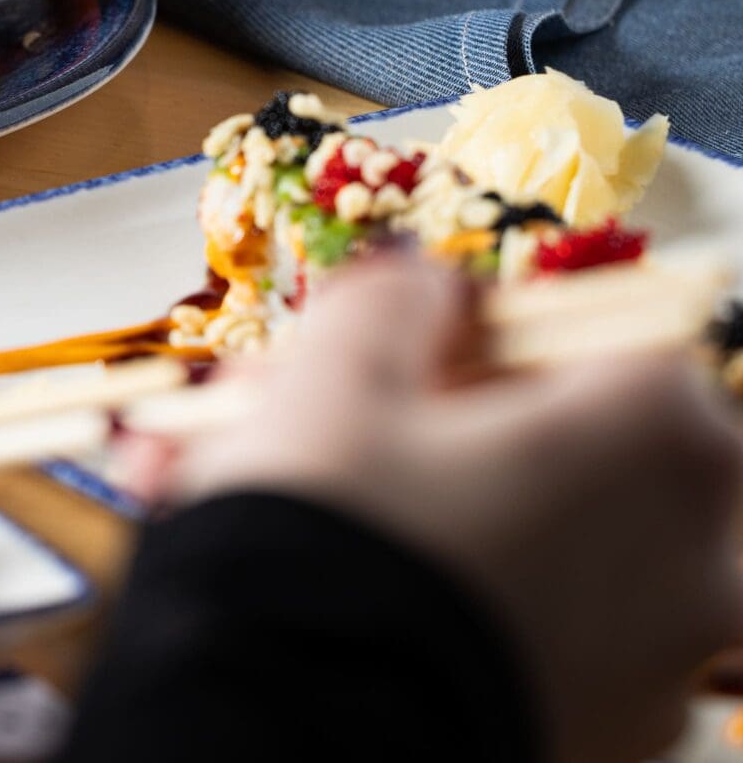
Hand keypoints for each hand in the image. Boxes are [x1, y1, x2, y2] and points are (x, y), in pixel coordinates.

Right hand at [143, 253, 742, 762]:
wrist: (303, 726)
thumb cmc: (335, 542)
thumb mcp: (332, 374)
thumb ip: (390, 300)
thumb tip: (418, 283)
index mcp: (653, 430)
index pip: (620, 335)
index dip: (514, 338)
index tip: (429, 355)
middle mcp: (697, 544)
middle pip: (615, 452)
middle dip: (500, 435)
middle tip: (384, 437)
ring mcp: (669, 653)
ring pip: (585, 551)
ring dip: (488, 523)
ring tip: (358, 524)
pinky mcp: (619, 734)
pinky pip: (566, 644)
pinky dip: (491, 612)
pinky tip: (390, 601)